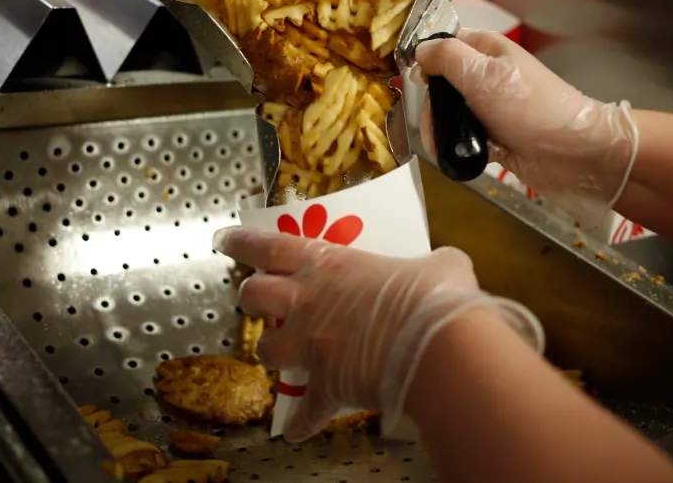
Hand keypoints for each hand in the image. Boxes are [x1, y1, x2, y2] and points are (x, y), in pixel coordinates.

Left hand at [213, 226, 543, 442]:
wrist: (438, 346)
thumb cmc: (436, 296)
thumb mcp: (439, 264)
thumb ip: (431, 263)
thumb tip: (446, 266)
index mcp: (329, 264)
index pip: (270, 246)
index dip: (243, 242)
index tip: (226, 239)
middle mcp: (309, 302)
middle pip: (253, 295)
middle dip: (252, 297)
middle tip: (260, 298)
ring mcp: (312, 345)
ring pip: (266, 349)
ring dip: (271, 352)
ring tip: (281, 355)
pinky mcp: (327, 386)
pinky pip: (305, 411)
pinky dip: (301, 422)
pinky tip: (297, 433)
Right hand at [414, 28, 637, 227]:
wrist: (574, 153)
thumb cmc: (530, 106)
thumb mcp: (482, 74)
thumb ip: (445, 57)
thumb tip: (418, 53)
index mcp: (487, 51)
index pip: (445, 46)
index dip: (427, 61)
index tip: (417, 81)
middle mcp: (487, 77)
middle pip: (442, 86)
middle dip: (433, 107)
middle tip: (436, 125)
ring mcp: (491, 109)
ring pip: (450, 116)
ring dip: (443, 132)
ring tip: (448, 146)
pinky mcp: (495, 138)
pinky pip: (464, 140)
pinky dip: (459, 148)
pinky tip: (462, 156)